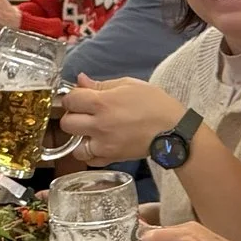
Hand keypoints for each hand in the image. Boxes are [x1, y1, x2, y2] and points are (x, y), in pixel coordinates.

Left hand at [56, 74, 184, 165]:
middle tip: (83, 114)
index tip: (79, 97)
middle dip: (72, 116)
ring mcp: (104, 144)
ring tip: (90, 131)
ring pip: (75, 146)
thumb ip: (101, 84)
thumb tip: (80, 81)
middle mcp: (100, 125)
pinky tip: (98, 144)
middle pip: (67, 123)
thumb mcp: (129, 85)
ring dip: (79, 138)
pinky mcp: (112, 158)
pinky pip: (90, 160)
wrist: (173, 129)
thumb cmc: (155, 104)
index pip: (71, 100)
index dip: (72, 97)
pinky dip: (91, 154)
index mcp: (103, 103)